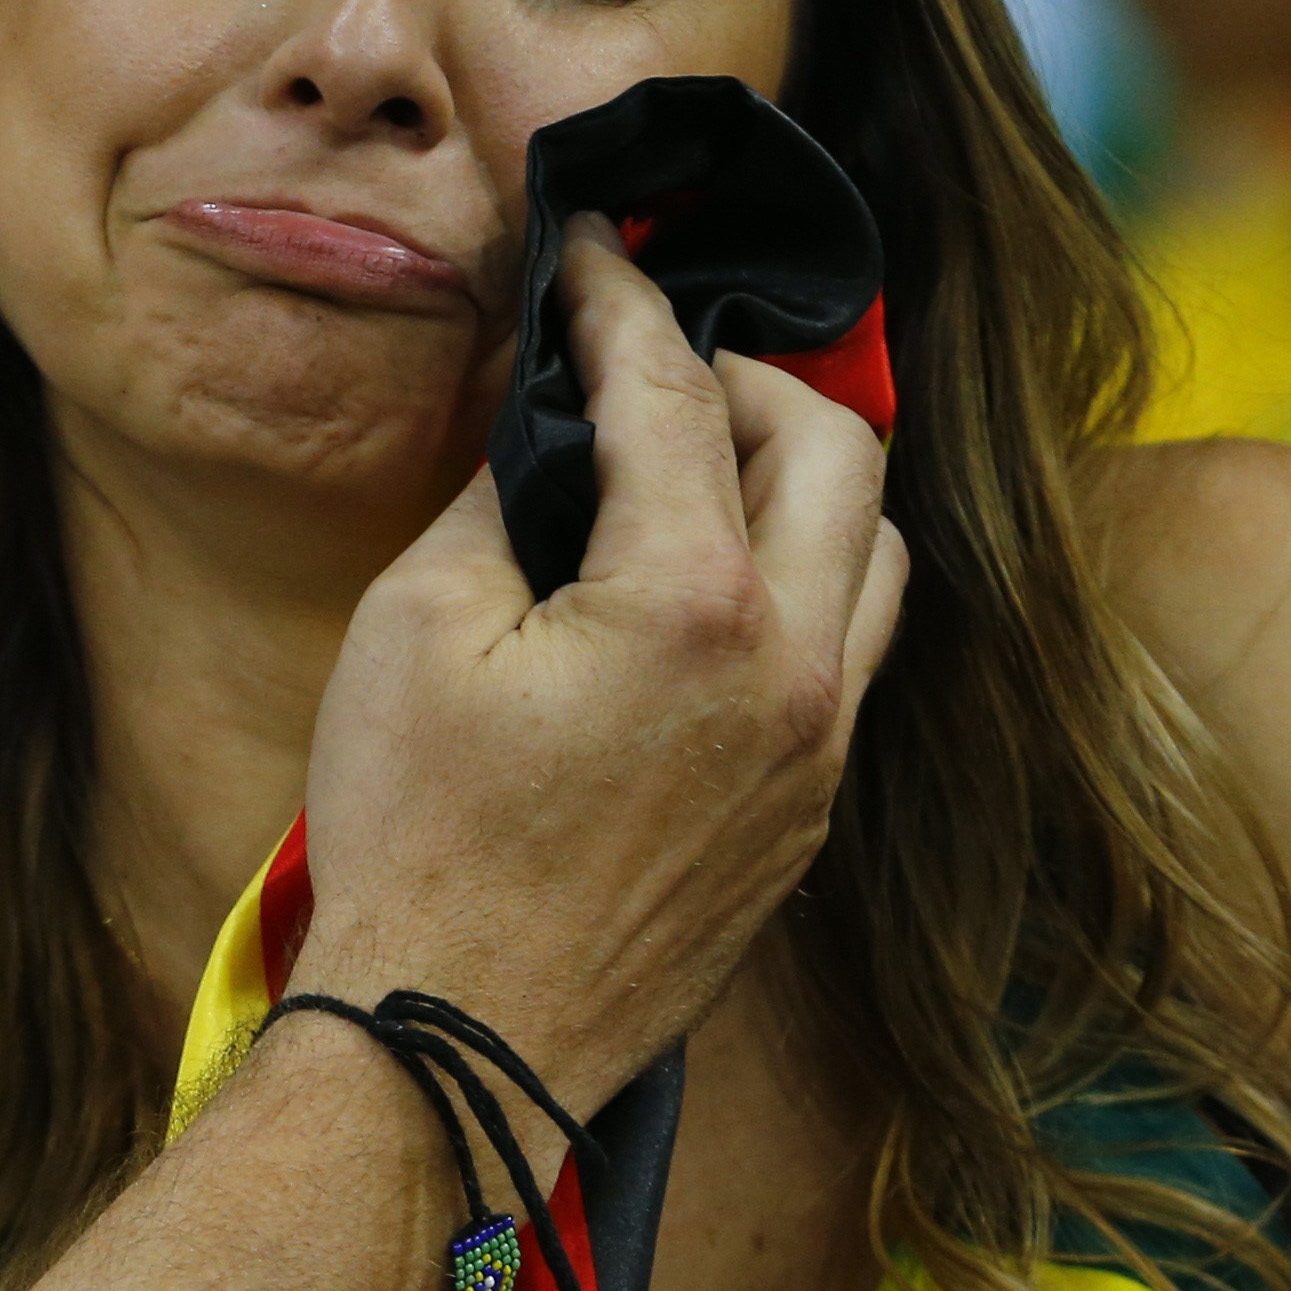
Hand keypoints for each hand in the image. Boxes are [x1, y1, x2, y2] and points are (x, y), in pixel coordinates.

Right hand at [299, 221, 910, 1118]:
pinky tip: (712, 589)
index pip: (675, 395)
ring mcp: (820, 749)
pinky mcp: (810, 816)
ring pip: (877, 548)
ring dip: (801, 478)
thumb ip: (502, 493)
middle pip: (832, 445)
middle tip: (645, 366)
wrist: (458, 1037)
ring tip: (701, 468)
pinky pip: (854, 649)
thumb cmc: (415, 837)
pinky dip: (804, 579)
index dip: (620, 304)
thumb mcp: (414, 626)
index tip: (589, 253)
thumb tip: (548, 415)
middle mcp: (796, 667)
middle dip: (742, 377)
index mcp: (693, 604)